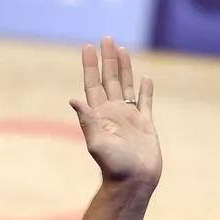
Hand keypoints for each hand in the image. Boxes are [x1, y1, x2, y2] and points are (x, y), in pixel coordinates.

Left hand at [70, 37, 161, 189]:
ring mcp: (129, 117)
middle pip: (109, 79)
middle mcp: (112, 112)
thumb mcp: (97, 142)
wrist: (134, 181)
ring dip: (124, 68)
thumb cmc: (114, 166)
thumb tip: (73, 100)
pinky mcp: (145, 124)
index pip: (93, 83)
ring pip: (127, 86)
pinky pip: (145, 102)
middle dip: (107, 59)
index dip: (90, 65)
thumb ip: (87, 120)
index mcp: (99, 114)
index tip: (87, 46)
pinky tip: (146, 78)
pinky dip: (145, 90)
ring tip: (121, 50)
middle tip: (105, 38)